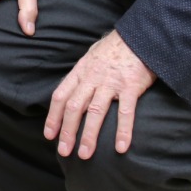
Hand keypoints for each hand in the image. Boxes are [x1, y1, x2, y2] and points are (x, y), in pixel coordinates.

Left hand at [45, 30, 154, 158]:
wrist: (140, 35)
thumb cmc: (115, 48)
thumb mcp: (92, 57)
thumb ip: (82, 75)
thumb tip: (71, 93)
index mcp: (80, 71)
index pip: (60, 96)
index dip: (53, 117)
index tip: (49, 136)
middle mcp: (92, 77)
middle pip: (74, 107)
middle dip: (67, 131)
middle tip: (64, 151)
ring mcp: (111, 82)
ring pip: (95, 112)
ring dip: (88, 135)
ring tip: (85, 155)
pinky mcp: (130, 86)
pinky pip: (125, 112)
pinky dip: (123, 131)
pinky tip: (121, 148)